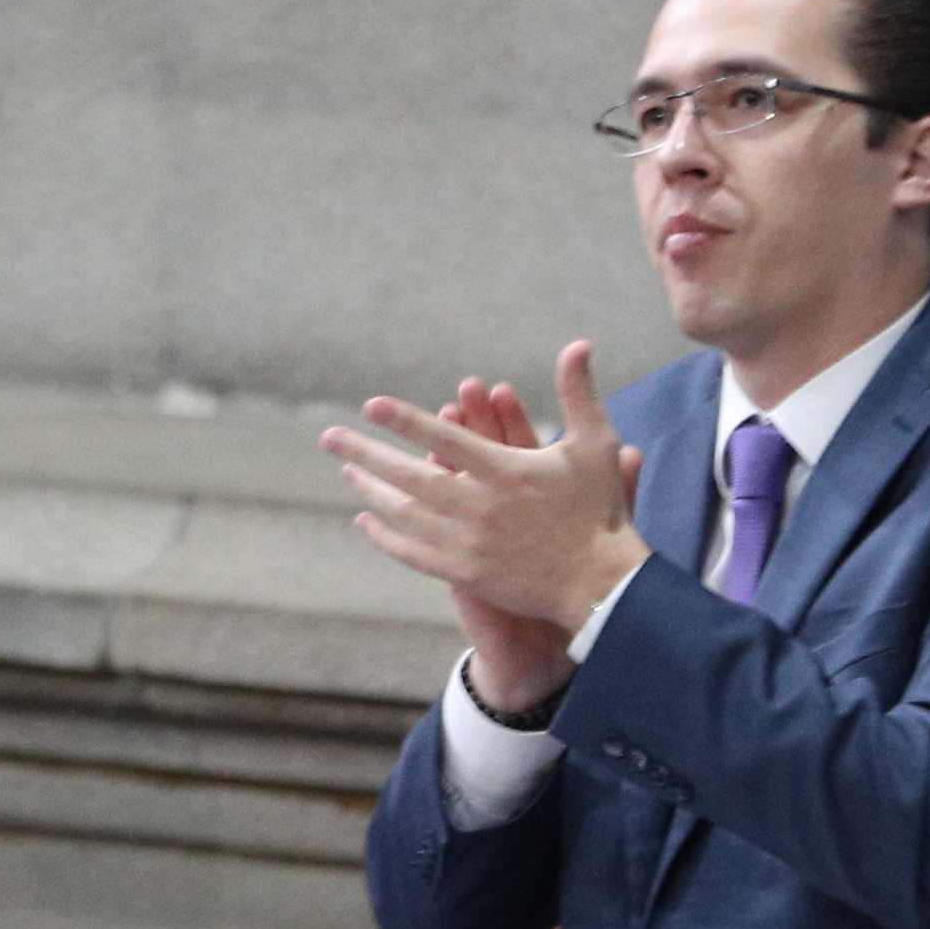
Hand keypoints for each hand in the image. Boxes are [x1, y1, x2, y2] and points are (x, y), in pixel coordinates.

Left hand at [327, 344, 648, 713]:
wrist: (600, 584)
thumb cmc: (600, 510)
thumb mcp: (596, 444)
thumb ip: (578, 393)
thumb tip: (578, 344)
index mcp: (506, 470)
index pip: (444, 438)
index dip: (405, 420)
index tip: (370, 405)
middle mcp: (479, 506)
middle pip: (408, 476)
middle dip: (365, 453)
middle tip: (329, 437)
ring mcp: (469, 543)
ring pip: (405, 514)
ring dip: (371, 490)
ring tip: (347, 470)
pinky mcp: (466, 573)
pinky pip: (413, 553)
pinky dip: (385, 537)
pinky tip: (364, 521)